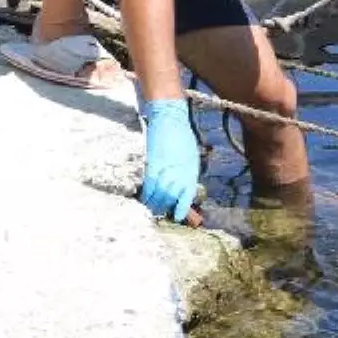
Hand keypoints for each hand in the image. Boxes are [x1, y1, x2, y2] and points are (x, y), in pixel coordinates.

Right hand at [140, 98, 199, 222]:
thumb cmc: (183, 138)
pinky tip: (147, 198)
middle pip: (171, 197)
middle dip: (167, 207)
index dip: (183, 208)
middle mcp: (178, 172)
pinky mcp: (152, 164)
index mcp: (190, 171)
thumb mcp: (191, 157)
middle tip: (164, 212)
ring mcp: (165, 168)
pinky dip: (148, 193)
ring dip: (156, 203)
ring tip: (154, 208)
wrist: (170, 119)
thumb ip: (188, 173)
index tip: (181, 217)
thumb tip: (185, 188)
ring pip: (159, 193)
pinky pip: (149, 184)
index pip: (187, 195)